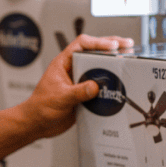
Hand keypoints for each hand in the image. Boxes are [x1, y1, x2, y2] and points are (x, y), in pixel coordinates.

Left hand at [16, 34, 135, 138]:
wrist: (37, 124)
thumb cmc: (39, 107)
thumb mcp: (60, 98)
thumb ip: (77, 92)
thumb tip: (95, 86)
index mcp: (63, 63)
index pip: (81, 44)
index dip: (98, 42)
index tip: (112, 45)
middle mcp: (73, 69)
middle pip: (94, 52)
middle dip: (112, 47)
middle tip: (127, 45)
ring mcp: (80, 81)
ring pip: (99, 68)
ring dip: (113, 64)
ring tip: (128, 60)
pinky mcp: (85, 93)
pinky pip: (101, 85)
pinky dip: (111, 84)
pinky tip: (121, 83)